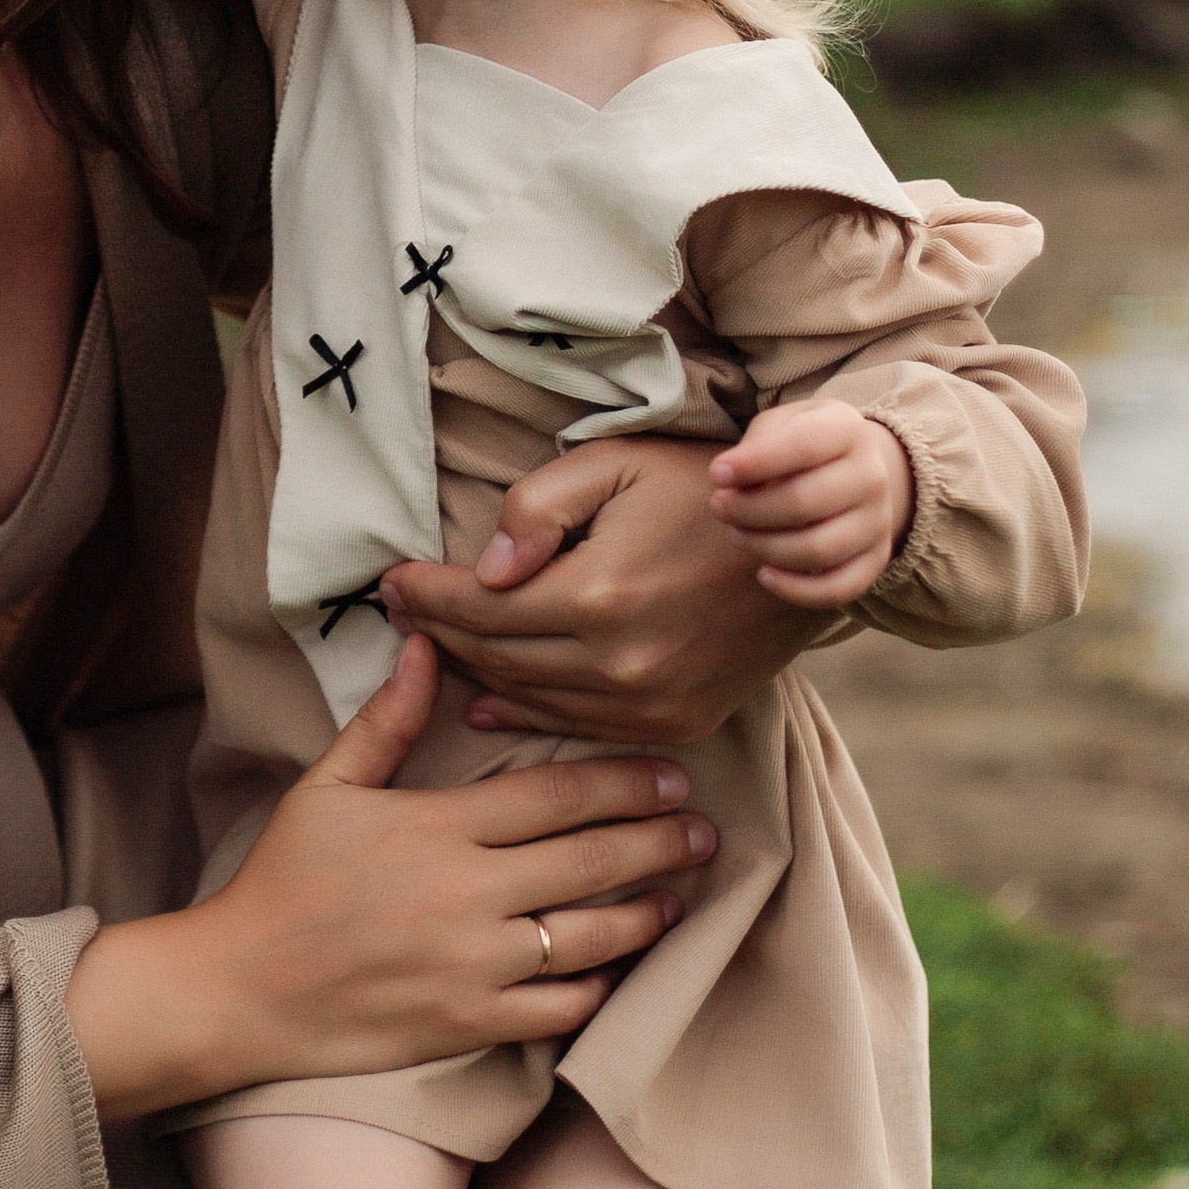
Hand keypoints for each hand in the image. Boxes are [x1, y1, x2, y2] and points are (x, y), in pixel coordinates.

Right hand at [63, 636, 715, 1120]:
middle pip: (589, 860)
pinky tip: (620, 968)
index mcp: (438, 827)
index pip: (556, 795)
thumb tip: (427, 645)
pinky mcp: (471, 1024)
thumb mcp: (327, 786)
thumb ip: (387, 720)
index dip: (623, 782)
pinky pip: (559, 1008)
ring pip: (589, 936)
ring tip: (678, 895)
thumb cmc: (282, 880)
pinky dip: (598, 988)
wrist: (241, 988)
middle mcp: (468, 894)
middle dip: (657, 841)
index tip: (671, 773)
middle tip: (703, 828)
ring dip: (645, 913)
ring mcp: (474, 966)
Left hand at [378, 436, 824, 747]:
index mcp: (597, 596)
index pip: (478, 608)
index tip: (387, 580)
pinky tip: (487, 701)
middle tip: (398, 609)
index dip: (424, 595)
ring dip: (473, 671)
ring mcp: (649, 703)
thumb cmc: (702, 488)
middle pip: (494, 657)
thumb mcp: (616, 463)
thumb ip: (540, 508)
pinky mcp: (674, 724)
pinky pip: (578, 725)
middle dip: (437, 630)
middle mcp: (619, 664)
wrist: (801, 540)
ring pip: (529, 698)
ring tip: (433, 643)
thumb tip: (487, 568)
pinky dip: (525, 714)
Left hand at [707, 401, 912, 609]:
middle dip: (749, 510)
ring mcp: (879, 521)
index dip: (755, 463)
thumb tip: (729, 480)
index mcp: (847, 429)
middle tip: (718, 506)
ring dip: (764, 548)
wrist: (857, 468)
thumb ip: (758, 443)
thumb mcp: (781, 423)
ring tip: (736, 534)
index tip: (717, 474)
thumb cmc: (802, 443)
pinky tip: (764, 575)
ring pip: (818, 550)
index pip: (803, 446)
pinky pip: (839, 588)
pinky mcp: (875, 559)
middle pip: (805, 503)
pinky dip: (797, 590)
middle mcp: (872, 475)